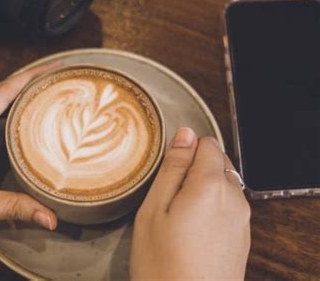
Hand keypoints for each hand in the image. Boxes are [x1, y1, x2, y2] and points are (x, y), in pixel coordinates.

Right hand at [131, 128, 250, 279]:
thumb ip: (173, 168)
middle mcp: (233, 198)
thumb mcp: (155, 209)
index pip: (207, 144)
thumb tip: (185, 134)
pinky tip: (191, 231)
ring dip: (202, 189)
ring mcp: (241, 219)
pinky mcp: (242, 236)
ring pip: (223, 184)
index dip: (185, 150)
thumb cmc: (162, 263)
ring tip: (176, 216)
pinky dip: (211, 208)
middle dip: (194, 169)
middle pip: (218, 162)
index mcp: (210, 185)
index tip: (169, 170)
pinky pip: (227, 206)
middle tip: (168, 196)